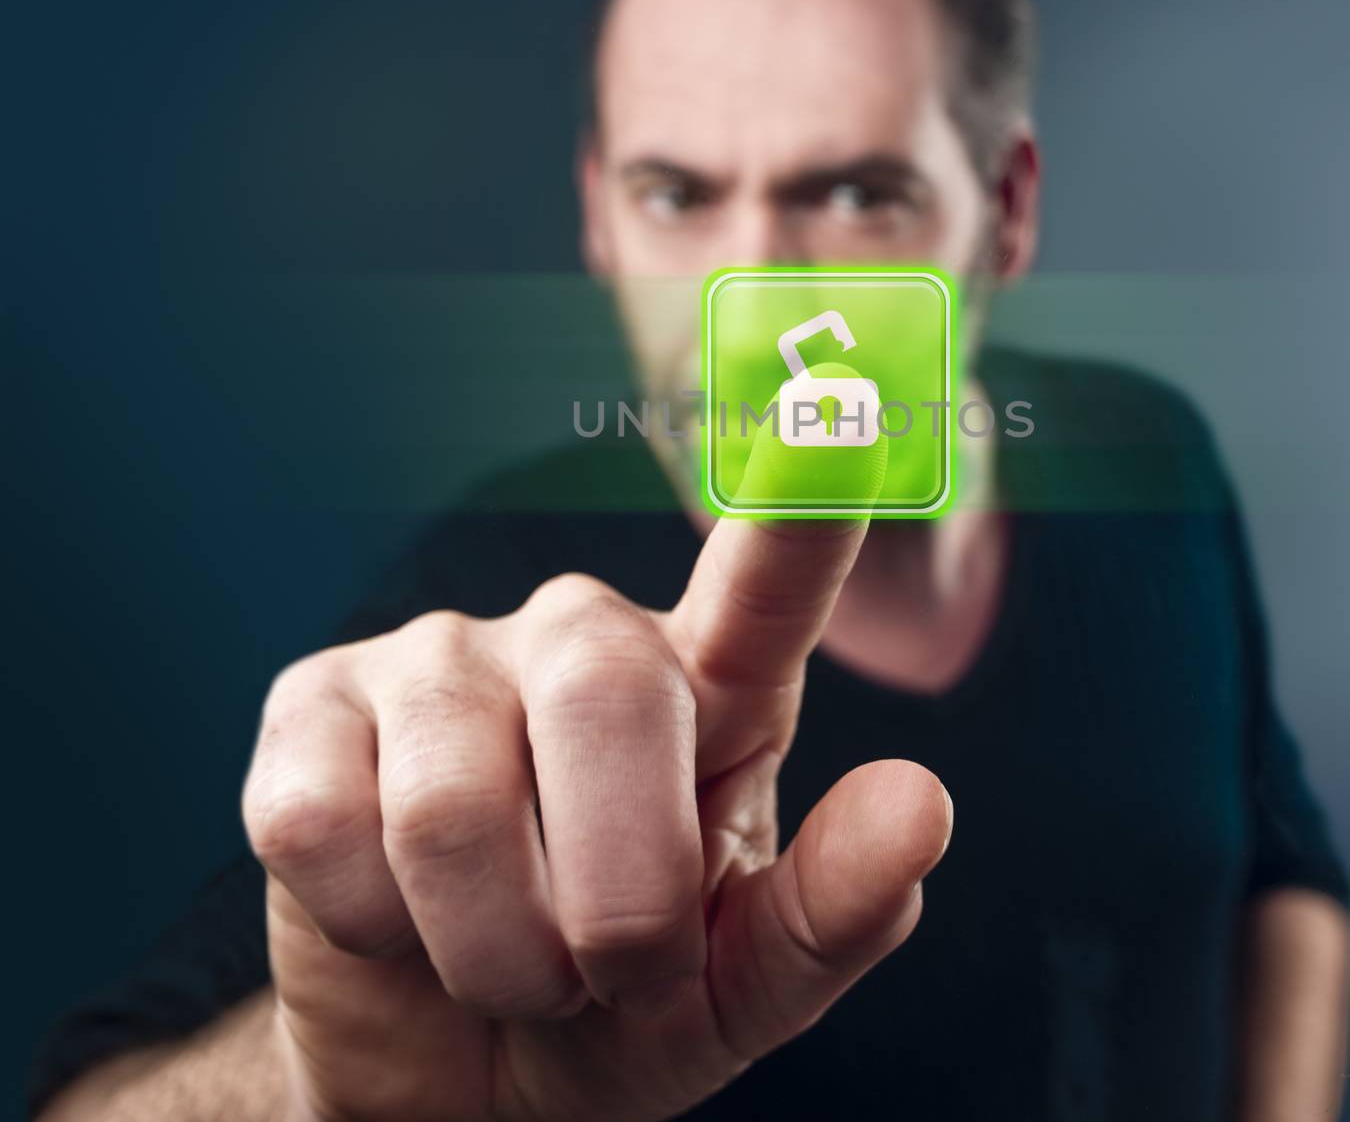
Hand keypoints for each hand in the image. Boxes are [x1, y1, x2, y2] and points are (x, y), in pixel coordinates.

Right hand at [243, 503, 951, 1119]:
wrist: (444, 1070)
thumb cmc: (617, 1006)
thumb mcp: (733, 992)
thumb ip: (828, 915)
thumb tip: (921, 805)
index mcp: (711, 689)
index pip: (766, 581)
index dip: (800, 504)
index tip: (846, 407)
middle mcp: (580, 637)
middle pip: (607, 699)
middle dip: (618, 902)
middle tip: (611, 978)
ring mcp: (440, 658)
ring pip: (452, 802)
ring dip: (494, 951)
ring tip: (511, 967)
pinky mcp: (313, 705)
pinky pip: (321, 824)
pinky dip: (374, 930)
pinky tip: (396, 920)